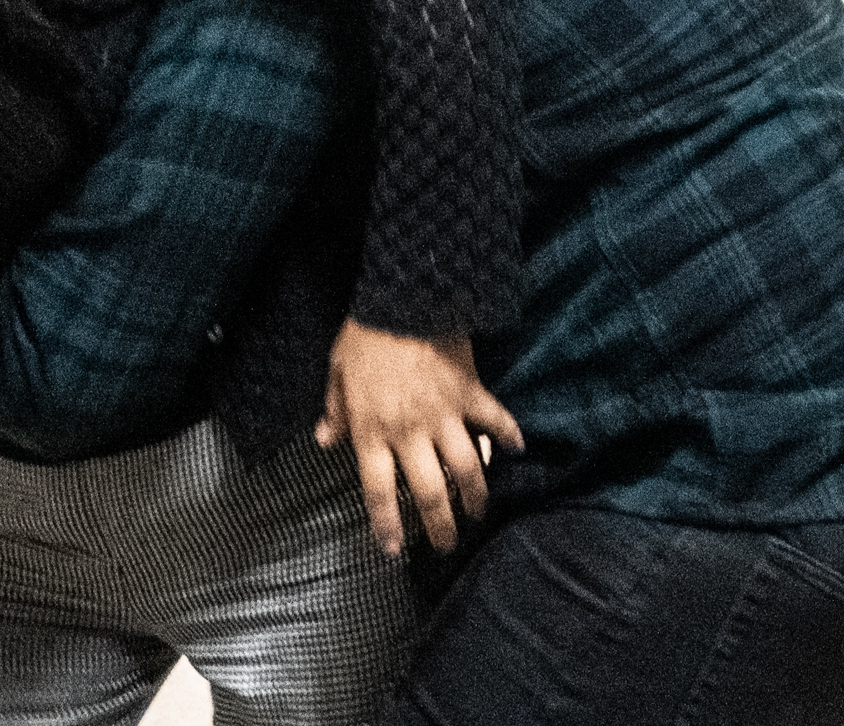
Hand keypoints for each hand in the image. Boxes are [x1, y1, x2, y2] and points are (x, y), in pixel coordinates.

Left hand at [318, 319, 521, 556]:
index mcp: (372, 430)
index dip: (386, 525)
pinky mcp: (471, 392)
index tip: (393, 550)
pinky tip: (519, 449)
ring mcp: (445, 414)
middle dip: (440, 525)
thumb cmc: (366, 333)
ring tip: (479, 512)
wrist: (405, 294)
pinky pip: (494, 418)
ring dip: (475, 494)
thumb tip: (324, 441)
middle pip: (429, 492)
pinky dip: (508, 434)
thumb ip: (334, 409)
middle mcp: (410, 432)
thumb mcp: (337, 370)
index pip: (378, 491)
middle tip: (448, 545)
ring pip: (466, 468)